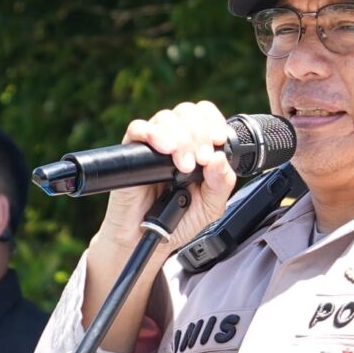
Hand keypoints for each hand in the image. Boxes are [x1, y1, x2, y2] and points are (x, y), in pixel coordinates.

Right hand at [89, 101, 242, 261]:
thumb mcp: (210, 207)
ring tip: (183, 166)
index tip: (218, 140)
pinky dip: (151, 133)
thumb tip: (219, 158)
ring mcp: (153, 145)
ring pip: (166, 118)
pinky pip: (137, 129)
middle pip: (187, 112)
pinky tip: (164, 150)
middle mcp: (176, 141)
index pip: (205, 116)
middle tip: (200, 160)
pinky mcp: (131, 152)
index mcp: (197, 147)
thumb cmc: (178, 221)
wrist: (148, 239)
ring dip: (180, 138)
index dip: (213, 121)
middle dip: (198, 133)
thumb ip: (221, 185)